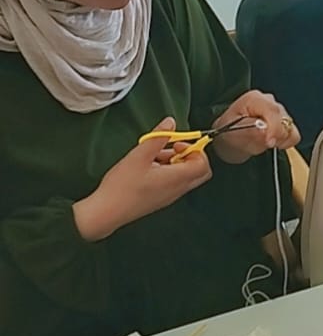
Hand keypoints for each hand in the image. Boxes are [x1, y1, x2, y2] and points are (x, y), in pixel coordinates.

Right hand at [73, 117, 211, 240]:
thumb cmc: (122, 185)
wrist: (107, 212)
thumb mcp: (140, 155)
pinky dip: (168, 172)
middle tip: (171, 148)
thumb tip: (171, 123)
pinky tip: (148, 167)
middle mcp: (177, 190)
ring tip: (153, 156)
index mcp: (176, 179)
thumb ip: (158, 137)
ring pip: (185, 177)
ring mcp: (170, 197)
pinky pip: (174, 184)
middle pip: (199, 172)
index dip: (195, 150)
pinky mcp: (161, 200)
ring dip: (175, 163)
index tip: (177, 143)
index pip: (203, 164)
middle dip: (189, 156)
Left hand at [211, 91, 299, 163]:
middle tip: (261, 144)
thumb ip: (250, 131)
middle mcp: (269, 101)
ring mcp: (278, 110)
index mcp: (255, 99)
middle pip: (284, 119)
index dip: (274, 128)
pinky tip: (271, 142)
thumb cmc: (228, 134)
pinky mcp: (285, 121)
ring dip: (278, 139)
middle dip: (275, 136)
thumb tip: (265, 130)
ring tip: (262, 142)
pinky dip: (284, 142)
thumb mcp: (232, 133)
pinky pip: (293, 134)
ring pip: (290, 128)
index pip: (273, 111)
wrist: (230, 140)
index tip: (269, 143)